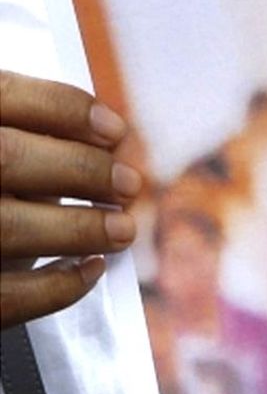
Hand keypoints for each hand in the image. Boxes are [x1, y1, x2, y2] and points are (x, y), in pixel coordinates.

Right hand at [1, 70, 141, 327]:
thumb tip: (91, 139)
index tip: (112, 129)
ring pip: (7, 230)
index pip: (1, 95)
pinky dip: (56, 288)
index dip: (65, 109)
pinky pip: (3, 299)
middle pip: (8, 158)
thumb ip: (6, 123)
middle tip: (127, 184)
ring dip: (81, 230)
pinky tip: (87, 271)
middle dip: (84, 171)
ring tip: (120, 229)